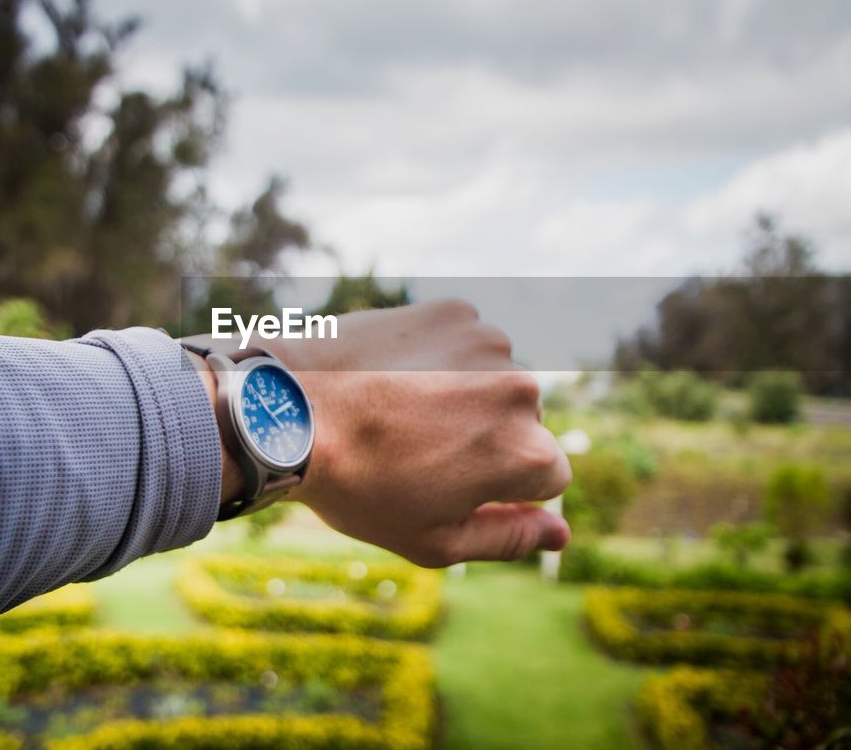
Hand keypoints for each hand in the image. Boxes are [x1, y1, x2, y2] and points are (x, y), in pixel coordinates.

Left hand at [265, 299, 570, 566]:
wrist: (289, 409)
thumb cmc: (359, 485)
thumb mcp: (435, 539)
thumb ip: (509, 538)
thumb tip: (561, 534)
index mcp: (528, 453)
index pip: (548, 477)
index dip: (500, 488)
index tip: (448, 483)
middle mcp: (524, 390)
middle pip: (523, 425)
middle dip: (485, 439)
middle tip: (415, 450)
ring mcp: (488, 343)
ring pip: (494, 379)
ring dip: (465, 394)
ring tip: (400, 411)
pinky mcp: (454, 311)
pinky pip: (465, 342)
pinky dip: (441, 357)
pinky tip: (394, 375)